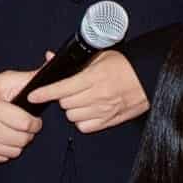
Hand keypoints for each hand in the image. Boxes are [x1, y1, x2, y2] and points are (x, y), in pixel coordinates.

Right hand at [0, 72, 41, 163]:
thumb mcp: (3, 81)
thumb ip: (28, 79)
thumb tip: (50, 69)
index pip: (25, 124)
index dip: (35, 123)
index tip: (34, 120)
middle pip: (22, 140)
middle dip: (28, 133)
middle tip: (23, 126)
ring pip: (14, 152)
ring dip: (17, 142)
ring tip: (12, 131)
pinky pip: (2, 158)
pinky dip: (5, 150)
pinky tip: (1, 138)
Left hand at [25, 45, 146, 133]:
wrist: (149, 78)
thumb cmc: (126, 65)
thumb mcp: (100, 55)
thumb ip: (74, 60)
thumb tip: (50, 57)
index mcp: (94, 77)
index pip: (62, 88)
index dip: (44, 92)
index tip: (33, 95)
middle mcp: (98, 95)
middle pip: (65, 104)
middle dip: (62, 97)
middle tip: (71, 89)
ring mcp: (103, 110)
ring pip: (72, 116)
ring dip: (72, 109)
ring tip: (81, 99)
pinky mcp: (109, 121)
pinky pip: (85, 127)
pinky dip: (82, 120)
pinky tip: (88, 110)